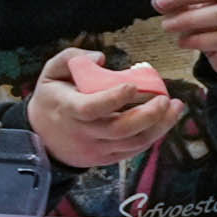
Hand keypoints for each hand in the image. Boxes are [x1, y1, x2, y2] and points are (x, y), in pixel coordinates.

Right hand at [25, 46, 183, 169]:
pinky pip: (134, 150)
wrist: (41, 139)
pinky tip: (164, 121)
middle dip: (148, 115)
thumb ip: (71, 58)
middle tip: (165, 98)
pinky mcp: (107, 158)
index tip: (133, 85)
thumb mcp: (50, 73)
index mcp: (68, 109)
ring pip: (133, 142)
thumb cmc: (51, 100)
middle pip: (120, 129)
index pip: (91, 108)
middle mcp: (84, 133)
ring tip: (176, 108)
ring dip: (159, 127)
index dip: (113, 98)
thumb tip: (101, 57)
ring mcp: (97, 149)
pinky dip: (152, 136)